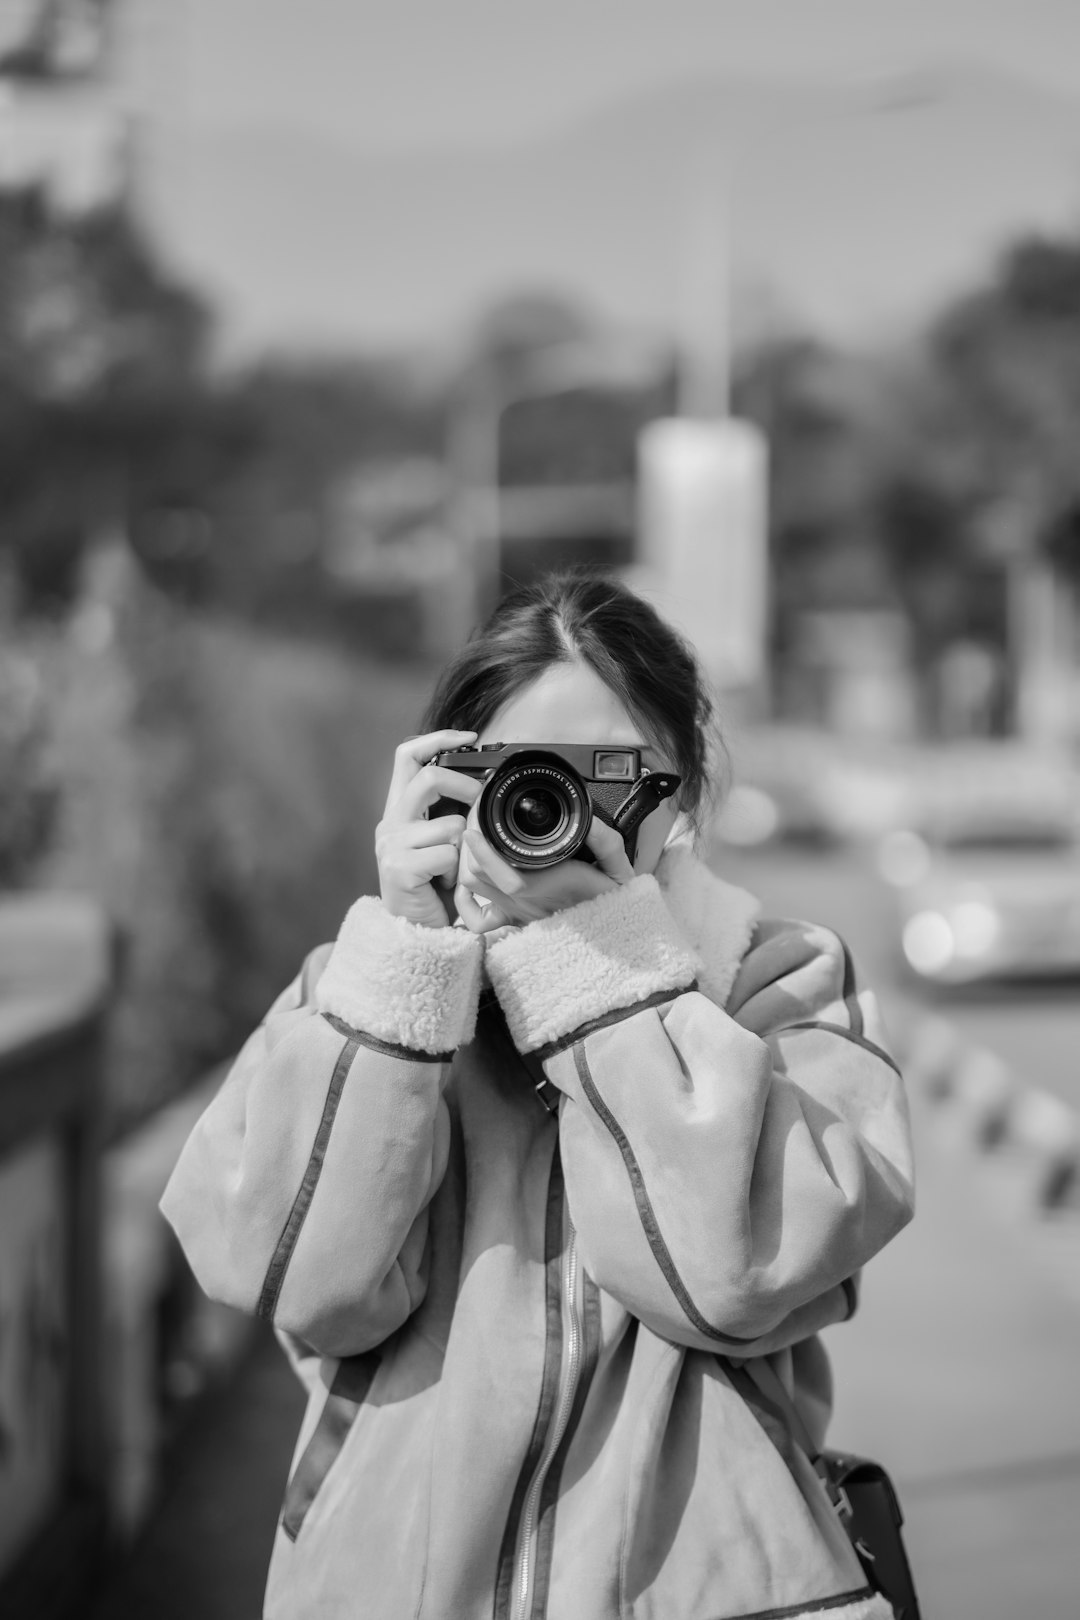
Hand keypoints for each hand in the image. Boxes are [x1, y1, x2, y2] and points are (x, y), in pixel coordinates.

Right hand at [376, 731, 482, 928]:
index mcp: (399, 810)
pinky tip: (445, 886)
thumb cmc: (435, 888)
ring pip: (450, 824)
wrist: (417, 932)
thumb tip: (480, 782)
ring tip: (453, 869)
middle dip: (465, 787)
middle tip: (482, 800)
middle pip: (428, 778)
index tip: (469, 736)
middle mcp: (390, 823)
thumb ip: (448, 812)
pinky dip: (456, 872)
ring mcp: (391, 845)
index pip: (407, 755)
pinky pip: (447, 855)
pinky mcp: (398, 868)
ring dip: (464, 849)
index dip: (437, 738)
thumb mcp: (440, 842)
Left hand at [454, 812, 634, 935]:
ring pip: (474, 888)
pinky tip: (473, 883)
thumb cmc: (614, 905)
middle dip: (470, 845)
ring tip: (474, 840)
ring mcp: (518, 913)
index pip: (500, 871)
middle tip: (475, 820)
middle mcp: (527, 902)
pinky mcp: (516, 921)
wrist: (614, 938)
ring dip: (467, 863)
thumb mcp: (619, 869)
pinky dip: (467, 901)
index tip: (478, 820)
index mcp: (549, 885)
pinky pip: (479, 919)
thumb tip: (590, 820)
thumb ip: (607, 842)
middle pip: (477, 875)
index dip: (482, 845)